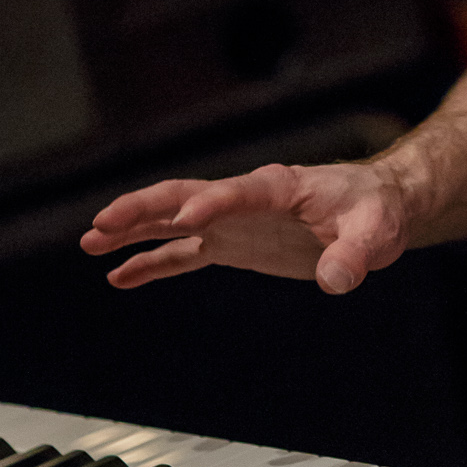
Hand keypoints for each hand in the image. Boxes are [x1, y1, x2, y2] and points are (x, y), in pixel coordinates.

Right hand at [79, 159, 409, 295]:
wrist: (376, 208)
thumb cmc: (377, 209)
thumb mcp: (375, 231)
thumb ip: (354, 254)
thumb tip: (337, 280)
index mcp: (279, 186)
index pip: (237, 191)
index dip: (212, 204)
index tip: (187, 221)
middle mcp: (246, 199)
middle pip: (184, 196)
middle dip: (143, 209)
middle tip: (102, 224)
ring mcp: (235, 222)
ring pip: (173, 222)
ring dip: (133, 231)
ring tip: (90, 243)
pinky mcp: (234, 244)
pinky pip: (184, 254)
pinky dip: (153, 263)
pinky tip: (121, 275)